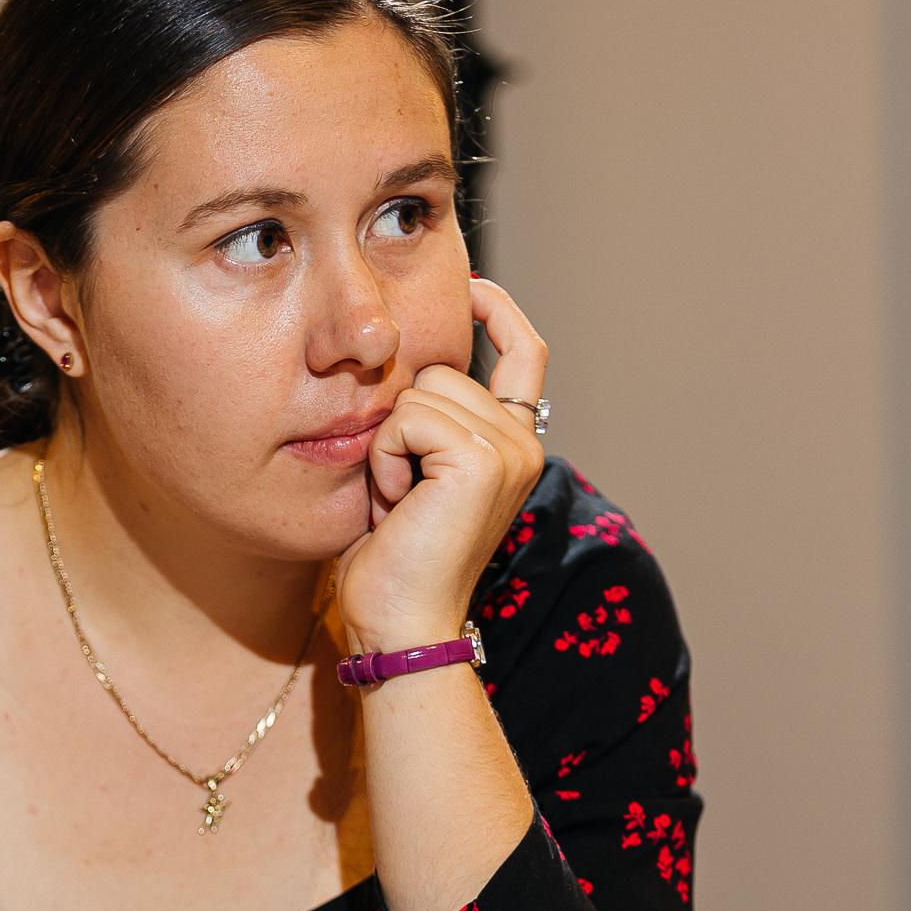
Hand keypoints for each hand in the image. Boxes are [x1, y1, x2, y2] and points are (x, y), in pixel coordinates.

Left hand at [335, 275, 547, 653]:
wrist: (398, 624)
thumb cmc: (391, 563)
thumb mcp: (410, 475)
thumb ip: (424, 425)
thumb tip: (399, 365)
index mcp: (512, 444)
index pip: (524, 353)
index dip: (499, 311)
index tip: (470, 286)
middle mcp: (523, 442)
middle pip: (440, 369)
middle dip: (400, 423)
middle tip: (398, 492)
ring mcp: (509, 449)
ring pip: (421, 389)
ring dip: (389, 445)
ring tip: (398, 503)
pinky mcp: (483, 459)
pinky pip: (408, 417)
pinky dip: (386, 459)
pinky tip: (397, 505)